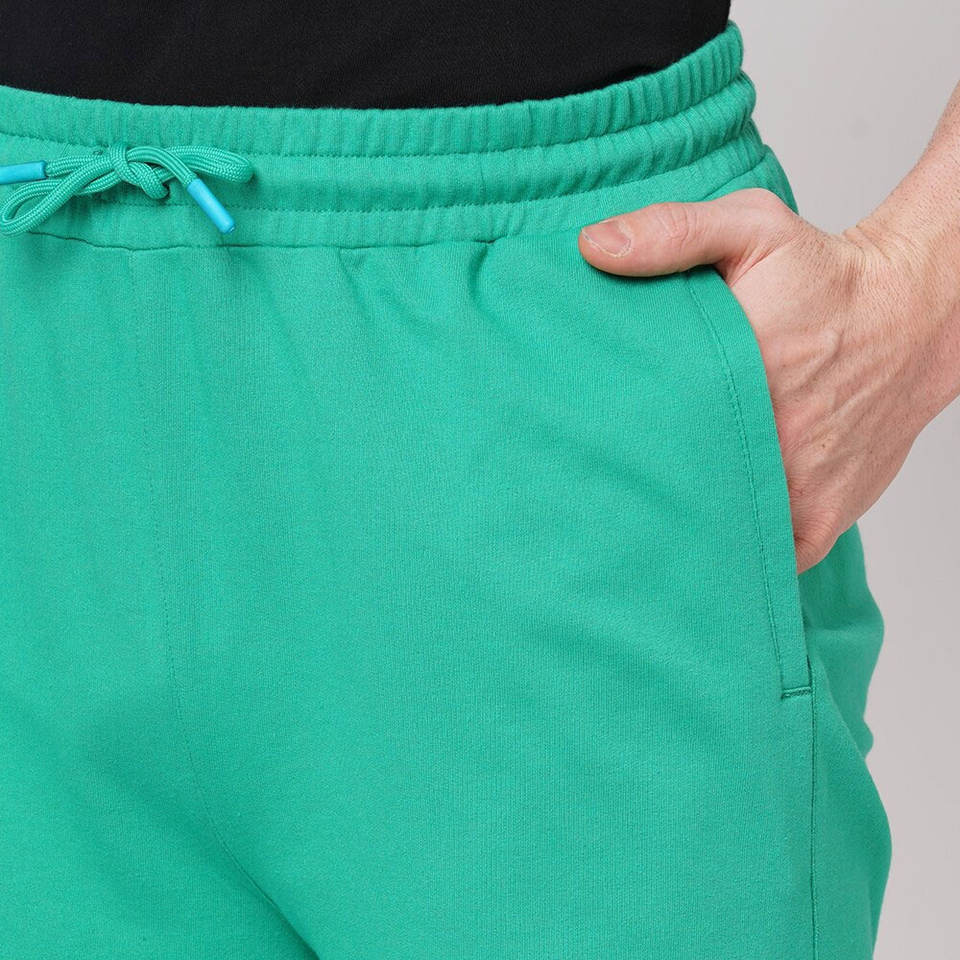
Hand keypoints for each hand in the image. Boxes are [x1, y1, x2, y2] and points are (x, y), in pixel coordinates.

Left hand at [578, 188, 955, 571]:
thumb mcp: (751, 228)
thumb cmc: (827, 276)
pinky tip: (714, 522)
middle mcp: (770, 445)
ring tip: (657, 504)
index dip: (609, 445)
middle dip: (640, 489)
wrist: (915, 316)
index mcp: (737, 378)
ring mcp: (799, 491)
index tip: (582, 447)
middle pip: (677, 491)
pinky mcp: (823, 518)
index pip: (645, 432)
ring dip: (690, 521)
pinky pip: (766, 556)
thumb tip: (592, 247)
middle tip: (608, 482)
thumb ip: (671, 233)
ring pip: (718, 532)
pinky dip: (738, 545)